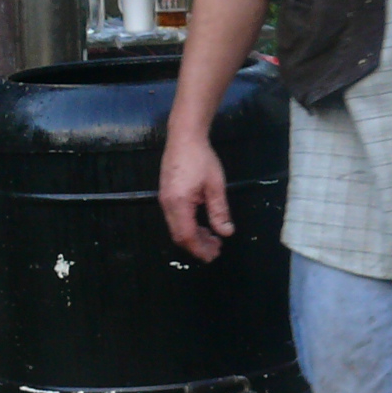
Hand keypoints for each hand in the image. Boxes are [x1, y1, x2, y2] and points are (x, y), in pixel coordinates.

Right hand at [158, 137, 233, 262]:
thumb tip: (226, 232)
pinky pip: (176, 219)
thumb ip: (219, 211)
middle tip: (216, 250)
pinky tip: (203, 226)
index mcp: (179, 203)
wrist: (184, 137)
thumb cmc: (200, 158)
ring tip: (213, 240)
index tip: (213, 255)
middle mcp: (167, 204)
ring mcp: (165, 200)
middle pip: (179, 235)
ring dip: (194, 237)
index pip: (187, 235)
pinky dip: (189, 227)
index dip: (200, 249)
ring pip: (177, 228)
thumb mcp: (215, 186)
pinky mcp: (167, 195)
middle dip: (197, 246)